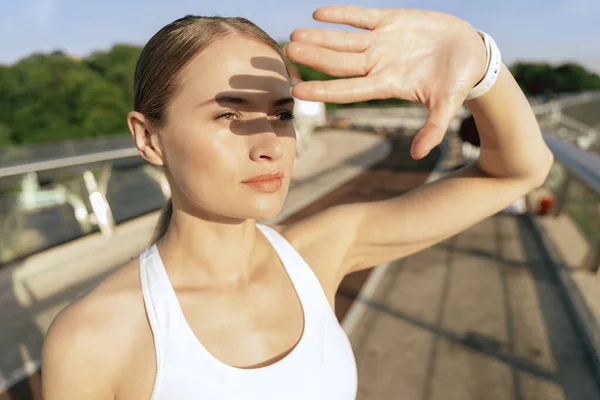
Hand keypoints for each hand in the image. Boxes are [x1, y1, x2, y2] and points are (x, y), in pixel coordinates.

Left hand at [285, 6, 487, 158]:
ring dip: (320, 37)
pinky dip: (343, 14)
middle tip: (287, 52)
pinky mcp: (392, 20)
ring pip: (345, 40)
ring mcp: (383, 42)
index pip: (348, 91)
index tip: (297, 92)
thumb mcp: (447, 104)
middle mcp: (379, 64)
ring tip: (295, 35)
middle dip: (314, 58)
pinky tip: (318, 13)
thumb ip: (433, 128)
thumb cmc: (458, 81)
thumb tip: (419, 155)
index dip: (323, 91)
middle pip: (339, 63)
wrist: (470, 52)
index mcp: (387, 85)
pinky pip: (362, 16)